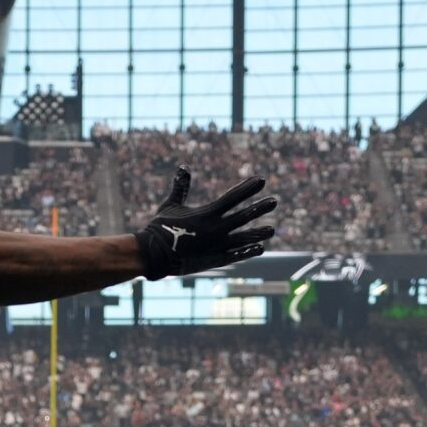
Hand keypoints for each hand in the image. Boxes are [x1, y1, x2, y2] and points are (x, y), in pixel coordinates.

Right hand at [134, 169, 279, 280]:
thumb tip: (184, 166)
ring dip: (258, 233)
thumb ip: (180, 187)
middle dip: (260, 208)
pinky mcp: (214, 260)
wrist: (152, 255)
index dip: (248, 188)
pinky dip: (248, 251)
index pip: (233, 197)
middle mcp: (215, 229)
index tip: (261, 180)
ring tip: (271, 229)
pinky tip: (259, 248)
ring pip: (244, 238)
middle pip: (244, 216)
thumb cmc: (160, 228)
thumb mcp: (170, 205)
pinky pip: (235, 255)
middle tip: (274, 201)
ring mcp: (217, 246)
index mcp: (206, 214)